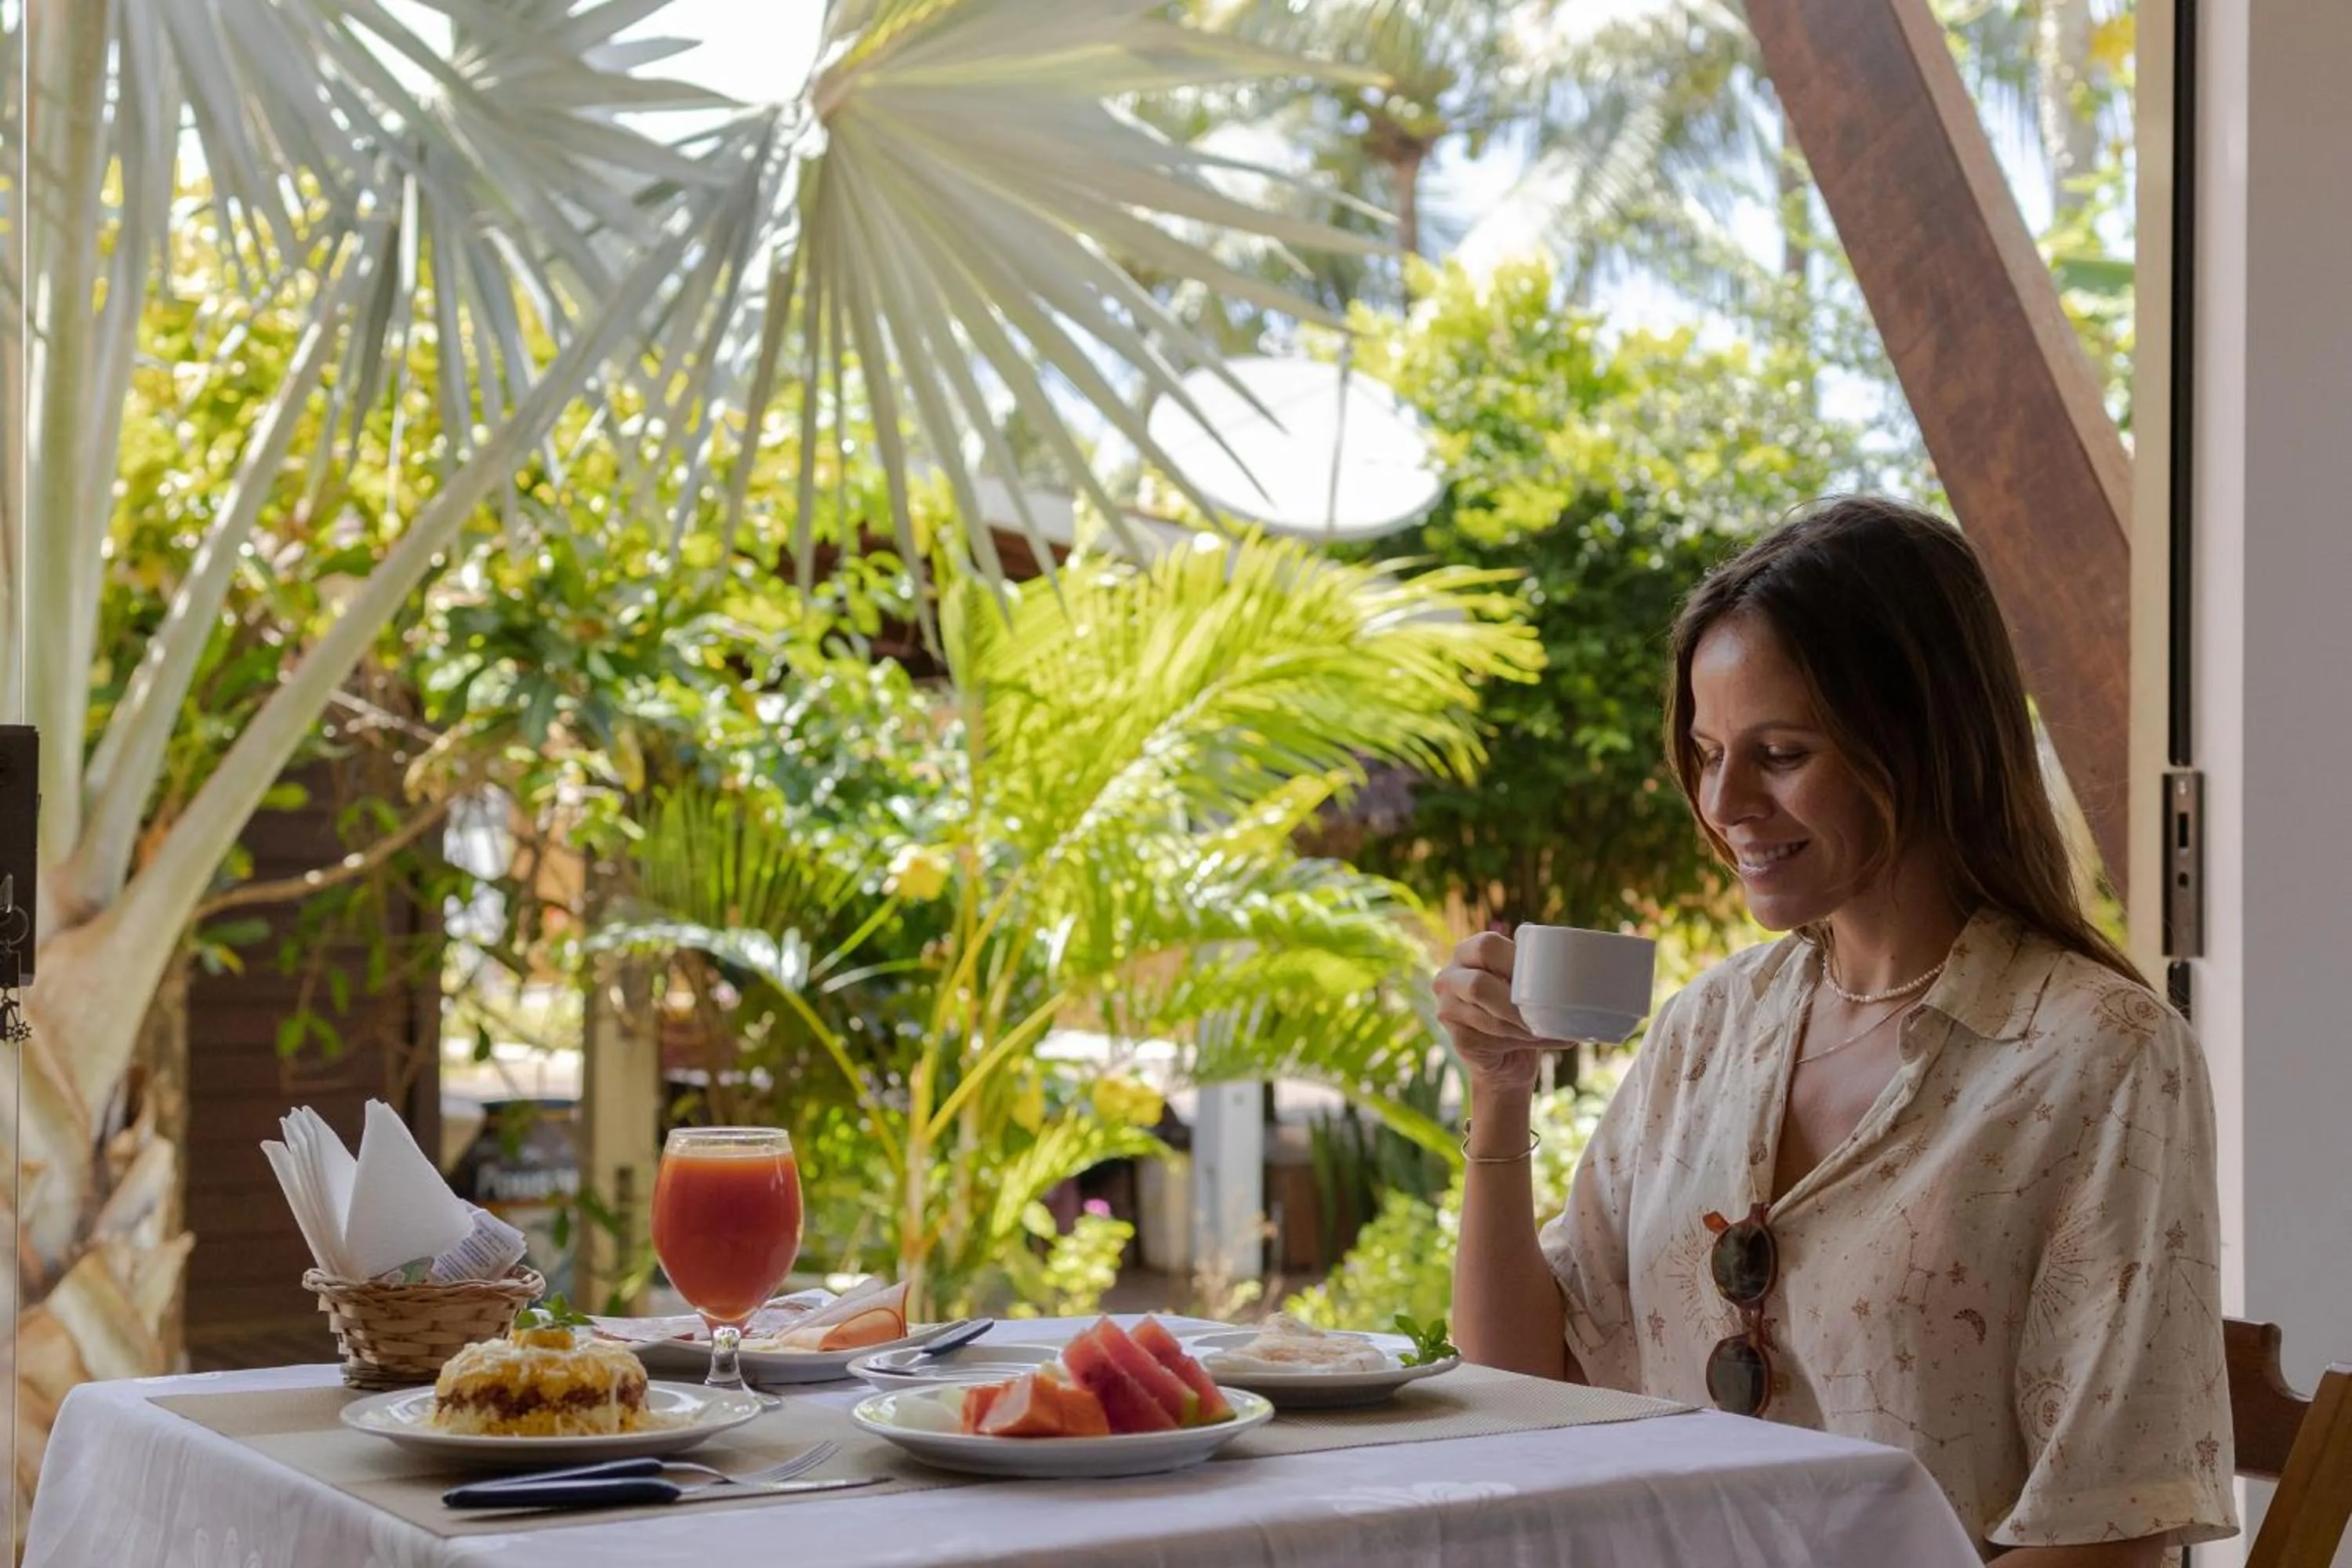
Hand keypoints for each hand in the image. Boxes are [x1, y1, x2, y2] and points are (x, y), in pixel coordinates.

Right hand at [1433, 931, 1546, 1094]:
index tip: (1544, 978)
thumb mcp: (1526, 982)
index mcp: (1468, 952)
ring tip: (1552, 1028)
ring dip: (1525, 1025)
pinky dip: (1521, 1041)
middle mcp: (1449, 977)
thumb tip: (1572, 958)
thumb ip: (1535, 967)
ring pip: (1490, 1017)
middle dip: (1517, 1003)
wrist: (1507, 1057)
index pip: (1487, 947)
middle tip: (1545, 1011)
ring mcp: (1447, 1008)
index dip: (1517, 962)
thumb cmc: (1520, 1008)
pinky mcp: (1456, 1038)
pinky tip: (1537, 1039)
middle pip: (1478, 984)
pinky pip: (1490, 1039)